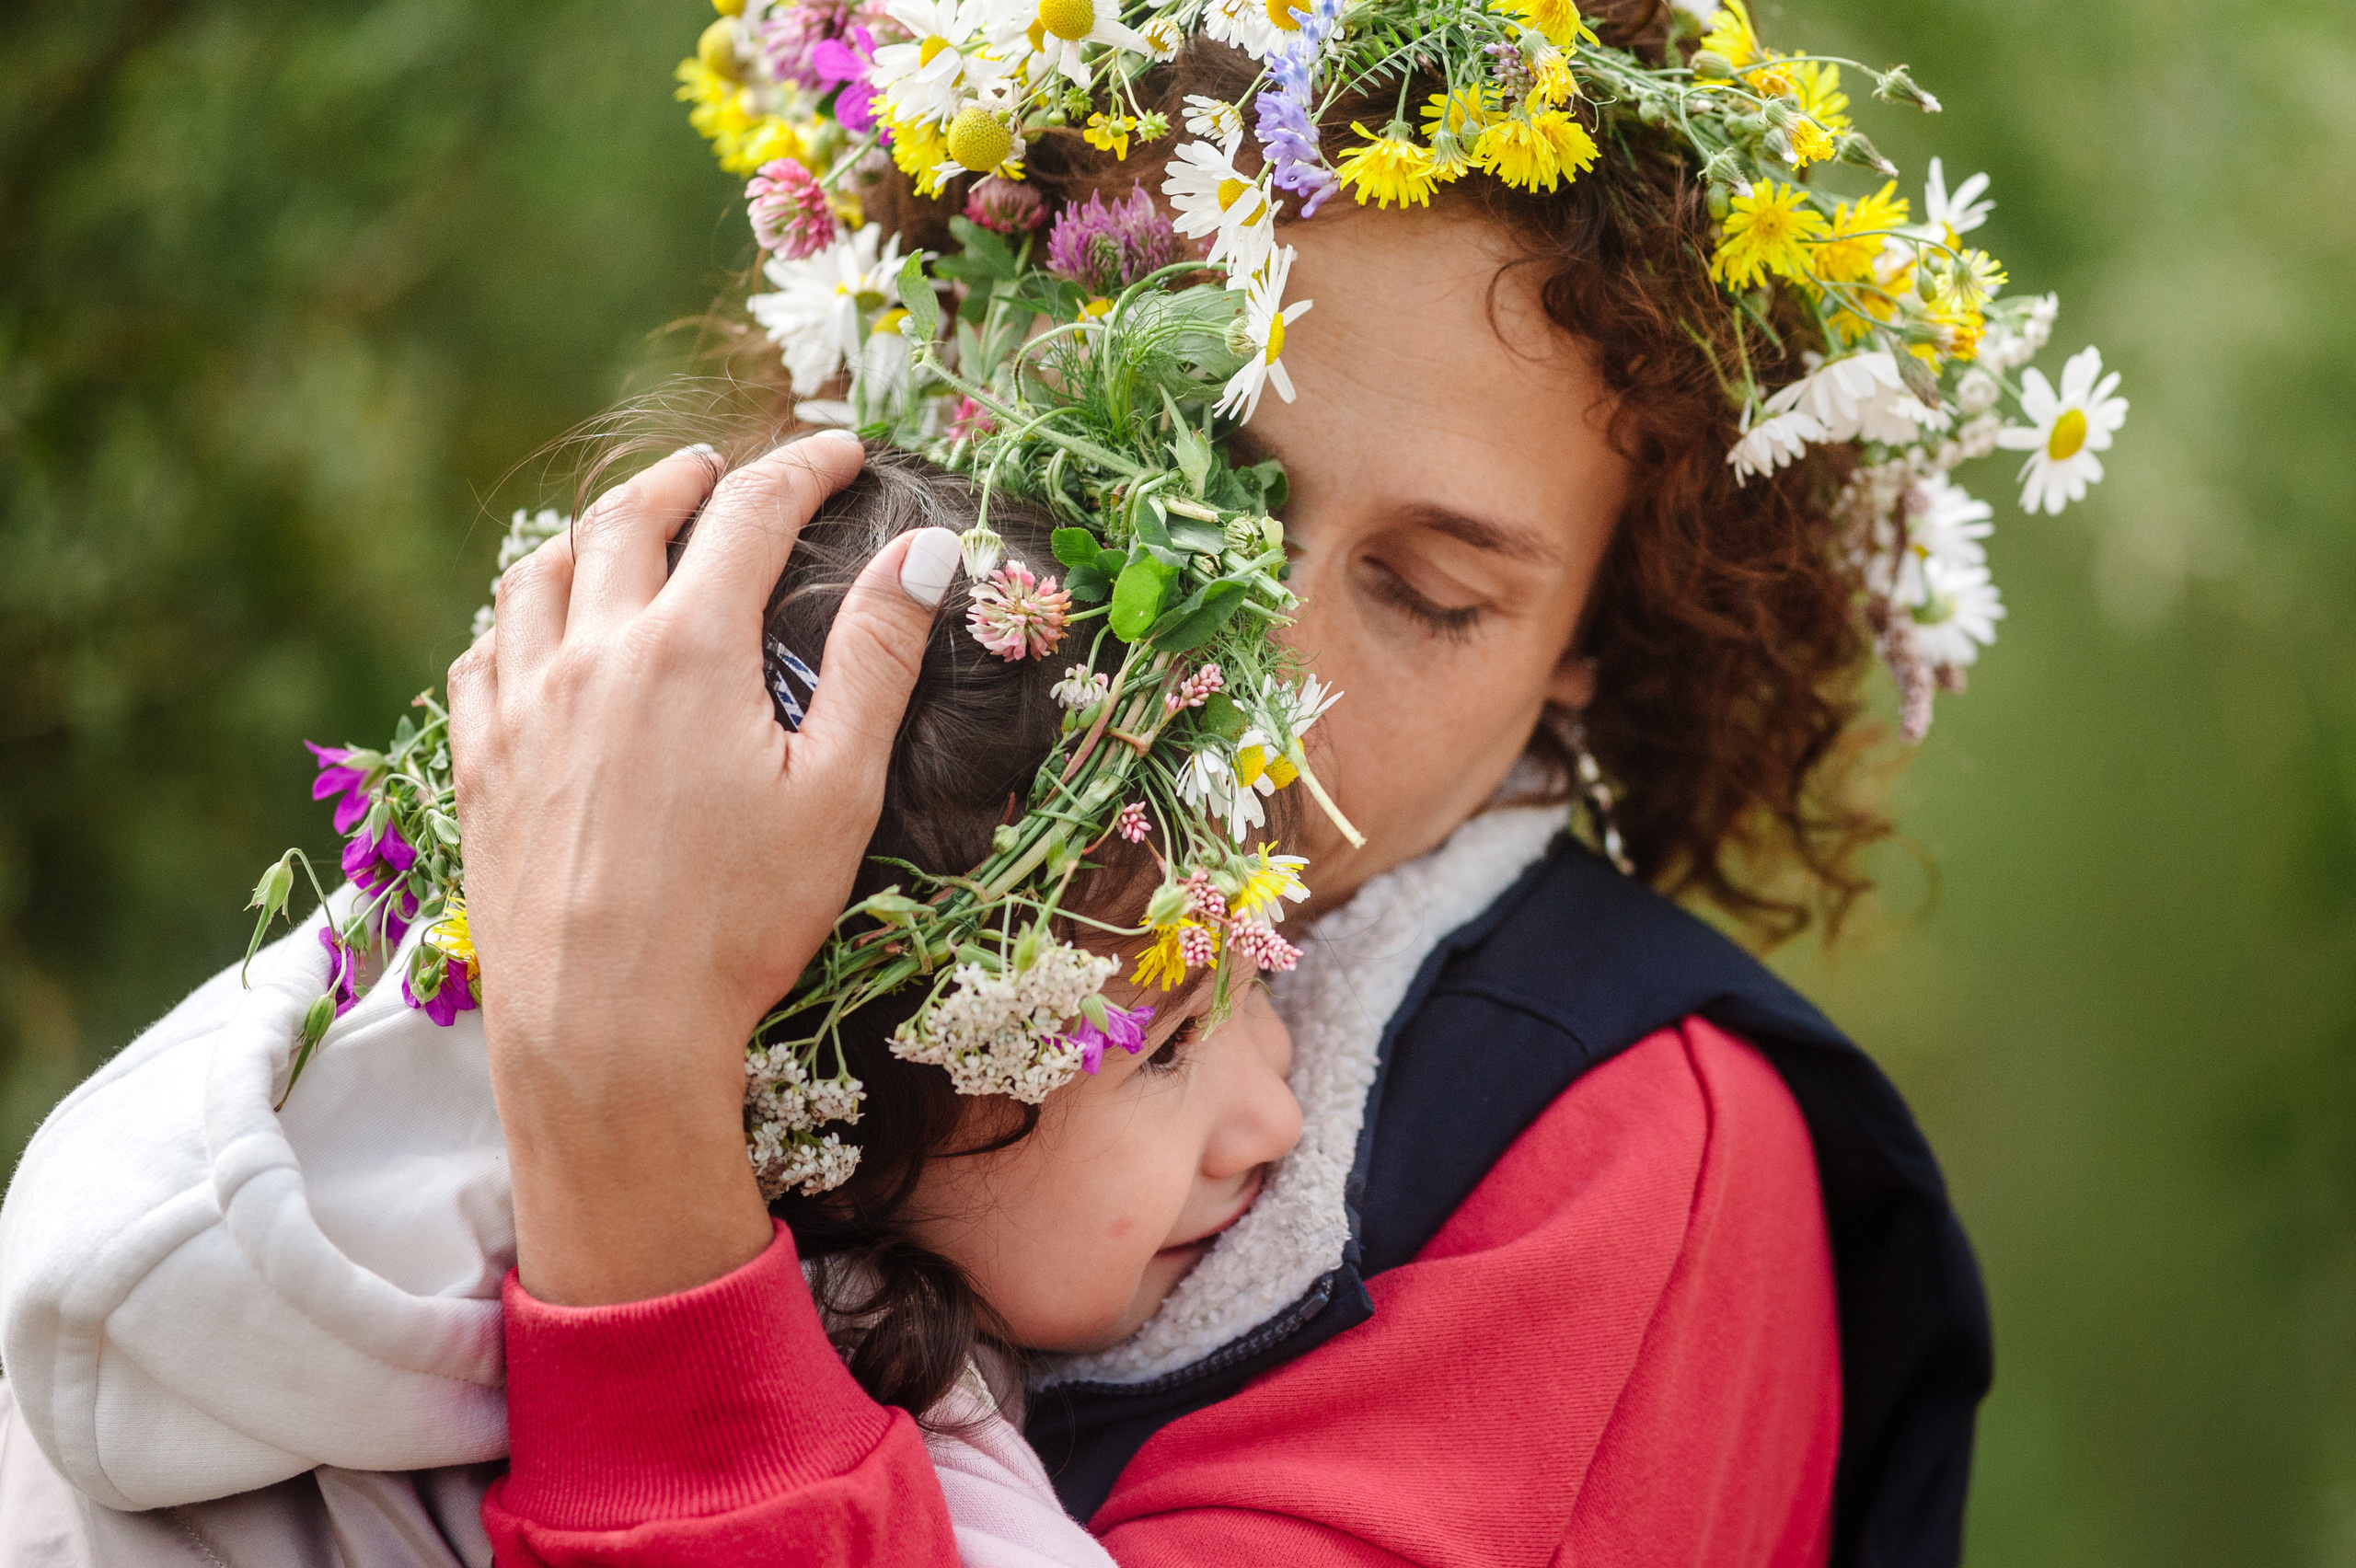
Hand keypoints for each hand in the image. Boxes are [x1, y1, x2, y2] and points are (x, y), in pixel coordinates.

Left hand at [446, 433, 962, 1304]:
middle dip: (686, 479)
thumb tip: (925, 549)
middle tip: (720, 473)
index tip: (842, 452)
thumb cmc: (740, 922)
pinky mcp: (479, 763)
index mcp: (691, 649)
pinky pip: (482, 653)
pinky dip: (518, 617)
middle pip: (630, 517)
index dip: (805, 467)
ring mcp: (521, 705)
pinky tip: (540, 635)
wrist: (607, 1033)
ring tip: (624, 529)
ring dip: (591, 530)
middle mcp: (593, 653)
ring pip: (540, 572)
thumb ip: (877, 658)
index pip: (752, 512)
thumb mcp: (838, 790)